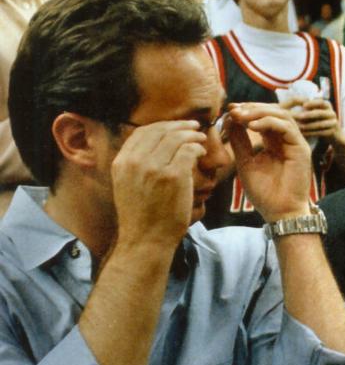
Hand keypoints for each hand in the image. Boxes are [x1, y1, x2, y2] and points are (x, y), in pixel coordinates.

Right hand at [111, 120, 207, 246]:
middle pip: (161, 130)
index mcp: (122, 162)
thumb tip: (156, 145)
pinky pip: (189, 150)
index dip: (162, 125)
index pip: (142, 132)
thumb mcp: (128, 184)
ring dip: (192, 135)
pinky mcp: (173, 176)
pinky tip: (202, 153)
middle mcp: (135, 162)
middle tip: (194, 126)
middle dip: (180, 125)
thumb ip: (137, 164)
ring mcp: (154, 168)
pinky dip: (197, 147)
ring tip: (201, 138)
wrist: (145, 240)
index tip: (176, 126)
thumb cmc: (142, 216)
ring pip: (177, 138)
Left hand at [225, 103, 312, 220]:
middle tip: (233, 110)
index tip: (229, 110)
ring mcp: (295, 142)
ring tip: (241, 116)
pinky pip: (286, 127)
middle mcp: (286, 140)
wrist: (280, 212)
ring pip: (281, 115)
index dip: (247, 110)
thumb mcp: (245, 162)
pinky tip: (252, 127)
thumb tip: (230, 120)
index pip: (263, 118)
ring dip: (259, 112)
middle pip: (273, 111)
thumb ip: (240, 142)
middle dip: (251, 108)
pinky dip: (268, 122)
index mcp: (274, 142)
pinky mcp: (302, 148)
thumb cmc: (265, 193)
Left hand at [280, 96, 344, 144]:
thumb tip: (297, 102)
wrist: (333, 135)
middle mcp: (332, 113)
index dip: (312, 103)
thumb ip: (307, 106)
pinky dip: (311, 133)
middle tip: (298, 117)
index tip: (303, 105)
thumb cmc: (318, 121)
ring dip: (308, 126)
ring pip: (320, 124)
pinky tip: (302, 134)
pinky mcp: (333, 132)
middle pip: (320, 113)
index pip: (320, 102)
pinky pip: (321, 133)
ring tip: (297, 127)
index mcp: (327, 105)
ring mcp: (334, 122)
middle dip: (308, 115)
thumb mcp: (314, 112)